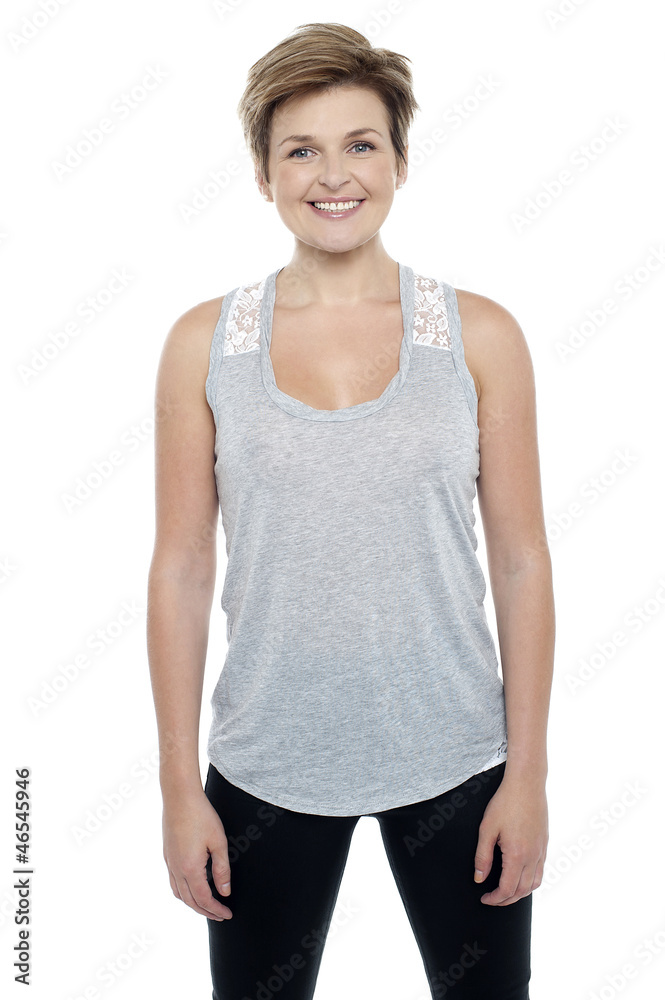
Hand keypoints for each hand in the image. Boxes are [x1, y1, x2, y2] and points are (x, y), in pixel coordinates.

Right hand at [162, 789, 232, 920]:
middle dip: (205, 911)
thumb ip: (222, 869)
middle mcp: (176, 869)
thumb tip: (224, 892)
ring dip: (193, 903)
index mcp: (190, 868)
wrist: (179, 796)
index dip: (216, 910)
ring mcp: (169, 862)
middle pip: (190, 900)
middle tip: (220, 915)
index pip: (204, 899)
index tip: (228, 914)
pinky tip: (192, 886)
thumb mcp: (218, 842)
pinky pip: (173, 881)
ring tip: (207, 905)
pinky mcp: (167, 854)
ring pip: (179, 893)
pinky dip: (183, 892)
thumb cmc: (201, 815)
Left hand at [473, 772, 547, 905]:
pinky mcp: (545, 843)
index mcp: (517, 855)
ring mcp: (541, 850)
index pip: (507, 889)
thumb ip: (482, 856)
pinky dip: (531, 881)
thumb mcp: (487, 828)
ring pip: (535, 884)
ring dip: (520, 893)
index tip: (485, 898)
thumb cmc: (505, 803)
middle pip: (522, 891)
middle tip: (493, 899)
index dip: (495, 899)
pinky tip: (521, 876)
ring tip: (506, 892)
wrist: (527, 784)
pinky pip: (541, 871)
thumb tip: (479, 878)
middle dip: (506, 900)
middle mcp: (533, 856)